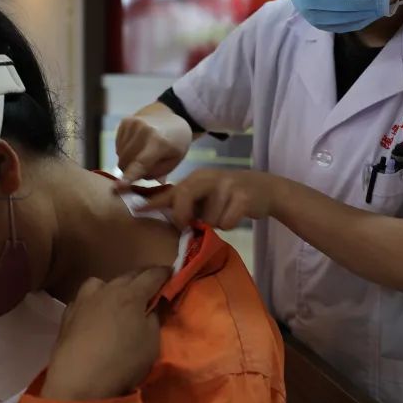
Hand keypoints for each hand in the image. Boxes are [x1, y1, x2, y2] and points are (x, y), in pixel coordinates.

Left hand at [41, 267, 170, 401]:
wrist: (78, 380)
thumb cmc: (122, 361)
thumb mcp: (151, 342)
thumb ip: (154, 318)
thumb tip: (152, 306)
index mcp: (132, 294)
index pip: (153, 275)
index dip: (165, 273)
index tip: (172, 273)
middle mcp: (108, 290)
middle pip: (128, 275)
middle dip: (142, 277)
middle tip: (151, 285)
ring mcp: (84, 300)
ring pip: (102, 282)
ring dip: (113, 286)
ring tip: (117, 299)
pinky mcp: (68, 314)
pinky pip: (85, 299)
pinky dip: (94, 302)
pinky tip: (94, 315)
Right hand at [116, 112, 192, 185]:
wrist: (171, 118)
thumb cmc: (175, 144)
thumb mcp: (173, 162)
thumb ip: (155, 173)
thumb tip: (133, 181)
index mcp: (160, 142)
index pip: (141, 163)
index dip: (129, 176)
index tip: (118, 187)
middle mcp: (144, 130)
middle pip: (126, 161)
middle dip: (130, 171)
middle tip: (143, 169)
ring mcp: (132, 123)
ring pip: (120, 155)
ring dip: (127, 161)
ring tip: (142, 155)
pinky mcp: (125, 121)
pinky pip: (118, 146)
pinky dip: (125, 151)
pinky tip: (137, 146)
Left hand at [139, 168, 280, 229]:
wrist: (266, 188)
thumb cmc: (230, 194)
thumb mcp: (206, 192)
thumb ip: (185, 201)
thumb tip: (163, 213)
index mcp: (196, 178)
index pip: (171, 191)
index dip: (153, 201)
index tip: (136, 209)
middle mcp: (208, 178)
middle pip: (184, 197)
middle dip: (184, 215)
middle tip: (191, 223)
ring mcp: (226, 186)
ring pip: (208, 218)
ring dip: (215, 222)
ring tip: (224, 212)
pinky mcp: (242, 197)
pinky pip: (226, 222)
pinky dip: (230, 224)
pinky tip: (236, 214)